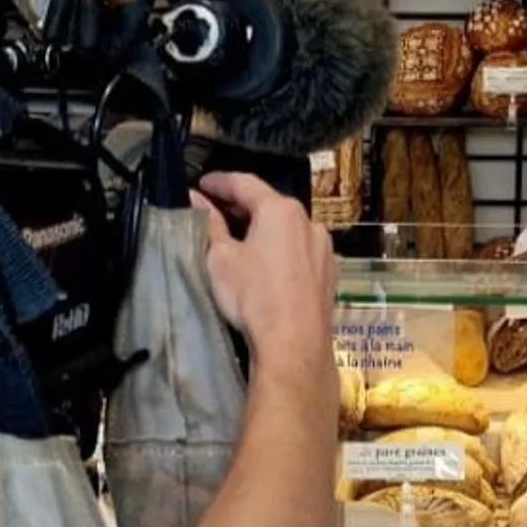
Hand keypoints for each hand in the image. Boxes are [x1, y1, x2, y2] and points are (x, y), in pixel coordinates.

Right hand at [190, 172, 337, 373]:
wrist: (294, 344)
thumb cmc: (255, 298)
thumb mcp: (221, 258)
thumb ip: (209, 224)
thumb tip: (197, 199)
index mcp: (281, 211)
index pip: (245, 184)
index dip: (220, 182)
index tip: (203, 184)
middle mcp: (309, 223)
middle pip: (270, 205)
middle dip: (242, 206)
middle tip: (217, 210)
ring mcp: (323, 249)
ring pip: (289, 229)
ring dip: (265, 229)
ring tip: (241, 239)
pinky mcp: (329, 274)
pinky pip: (301, 251)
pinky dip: (282, 250)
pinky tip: (268, 265)